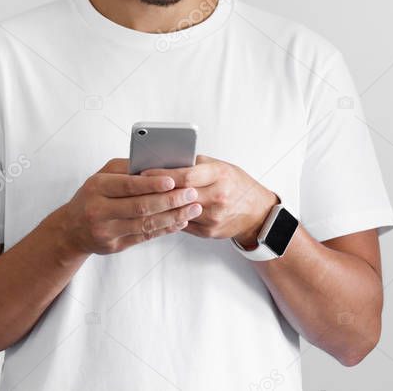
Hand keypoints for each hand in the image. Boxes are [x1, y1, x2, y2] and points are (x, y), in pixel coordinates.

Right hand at [59, 159, 203, 254]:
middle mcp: (99, 210)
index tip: (173, 180)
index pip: (127, 185)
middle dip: (170, 200)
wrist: (71, 229)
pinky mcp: (115, 246)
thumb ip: (126, 168)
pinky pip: (144, 237)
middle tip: (191, 194)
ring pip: (145, 224)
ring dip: (173, 216)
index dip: (151, 184)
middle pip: (140, 206)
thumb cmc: (92, 196)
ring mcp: (106, 231)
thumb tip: (157, 164)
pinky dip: (165, 229)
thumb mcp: (101, 176)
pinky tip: (180, 222)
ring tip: (192, 208)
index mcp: (96, 187)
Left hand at [139, 155, 277, 246]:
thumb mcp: (221, 166)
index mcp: (220, 175)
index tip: (145, 172)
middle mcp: (218, 197)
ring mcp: (214, 217)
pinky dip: (169, 217)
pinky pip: (183, 223)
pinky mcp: (209, 232)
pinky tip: (157, 212)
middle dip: (156, 190)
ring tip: (141, 198)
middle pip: (179, 194)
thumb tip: (166, 160)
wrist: (257, 212)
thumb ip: (196, 164)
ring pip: (178, 211)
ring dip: (159, 205)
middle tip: (136, 186)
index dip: (163, 174)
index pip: (186, 175)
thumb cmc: (236, 184)